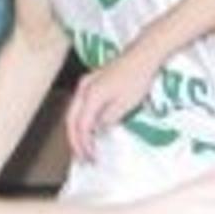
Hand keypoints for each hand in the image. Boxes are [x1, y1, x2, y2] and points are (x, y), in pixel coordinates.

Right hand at [65, 44, 158, 160]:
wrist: (143, 56)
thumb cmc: (137, 78)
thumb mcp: (125, 105)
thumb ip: (108, 119)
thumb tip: (97, 129)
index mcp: (90, 96)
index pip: (82, 126)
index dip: (84, 144)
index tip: (90, 158)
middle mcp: (83, 89)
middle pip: (71, 119)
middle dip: (75, 140)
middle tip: (82, 157)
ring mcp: (86, 84)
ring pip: (73, 112)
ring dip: (76, 131)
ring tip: (83, 147)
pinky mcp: (92, 82)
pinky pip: (81, 105)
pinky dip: (81, 119)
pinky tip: (89, 128)